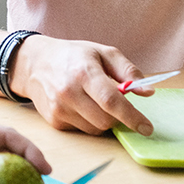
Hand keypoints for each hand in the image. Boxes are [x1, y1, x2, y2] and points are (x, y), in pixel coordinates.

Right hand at [11, 35, 156, 136]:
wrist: (35, 63)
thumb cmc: (73, 56)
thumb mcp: (104, 53)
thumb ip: (128, 71)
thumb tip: (148, 92)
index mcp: (84, 72)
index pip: (111, 101)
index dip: (132, 117)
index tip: (147, 128)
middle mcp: (69, 92)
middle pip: (105, 120)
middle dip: (118, 117)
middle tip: (116, 104)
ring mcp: (59, 108)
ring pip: (95, 129)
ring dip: (104, 120)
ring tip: (95, 101)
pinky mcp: (54, 120)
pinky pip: (82, 130)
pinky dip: (89, 121)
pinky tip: (81, 105)